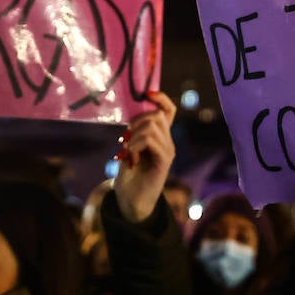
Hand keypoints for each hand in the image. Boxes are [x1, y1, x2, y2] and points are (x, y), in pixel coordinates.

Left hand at [112, 92, 176, 222]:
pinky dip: (136, 145)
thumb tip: (135, 114)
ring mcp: (168, 152)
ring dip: (134, 136)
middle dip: (137, 122)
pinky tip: (130, 157)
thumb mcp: (129, 148)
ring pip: (152, 126)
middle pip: (157, 116)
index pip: (168, 111)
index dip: (161, 98)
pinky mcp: (164, 162)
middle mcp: (168, 142)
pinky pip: (150, 141)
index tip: (148, 93)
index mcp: (160, 137)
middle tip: (126, 140)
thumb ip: (135, 132)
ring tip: (127, 151)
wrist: (131, 201)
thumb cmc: (128, 175)